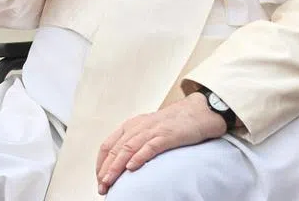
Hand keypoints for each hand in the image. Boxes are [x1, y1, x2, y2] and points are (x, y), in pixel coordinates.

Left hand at [96, 93, 226, 194]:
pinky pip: (150, 146)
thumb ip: (136, 143)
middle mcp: (139, 126)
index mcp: (132, 125)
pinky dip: (139, 157)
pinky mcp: (167, 135)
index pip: (108, 145)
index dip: (101, 163)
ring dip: (116, 166)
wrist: (199, 112)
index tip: (99, 178)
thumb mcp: (150, 131)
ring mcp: (153, 130)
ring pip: (128, 148)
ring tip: (109, 180)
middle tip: (102, 186)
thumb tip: (124, 166)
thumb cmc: (175, 124)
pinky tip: (132, 168)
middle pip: (116, 149)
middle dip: (106, 169)